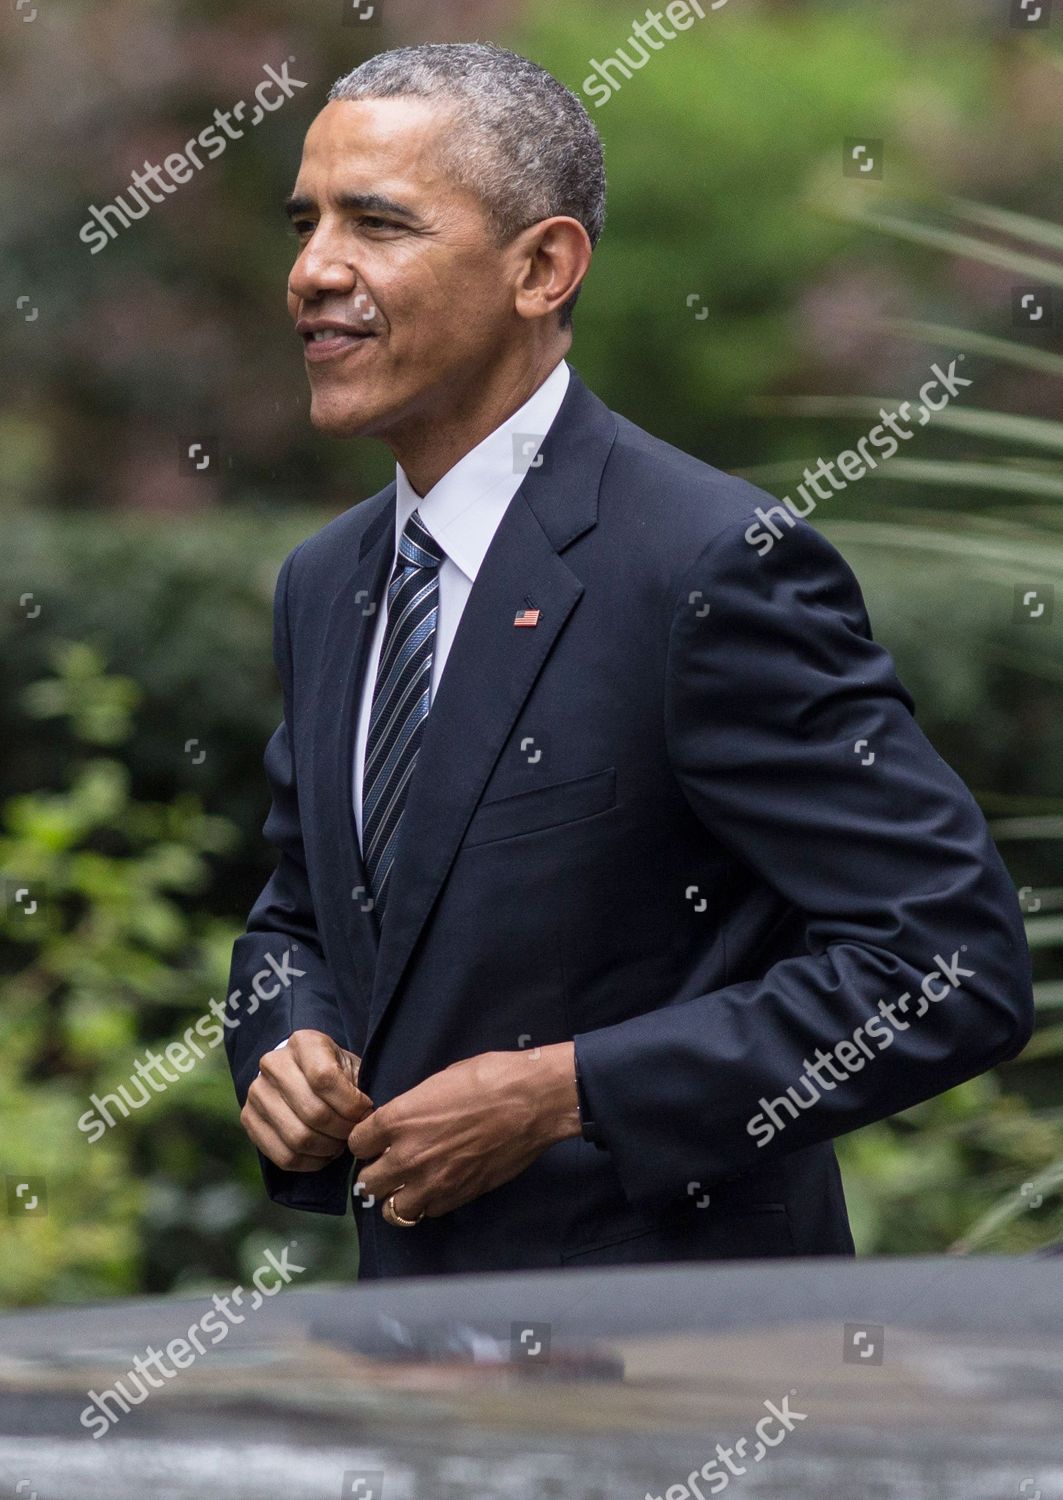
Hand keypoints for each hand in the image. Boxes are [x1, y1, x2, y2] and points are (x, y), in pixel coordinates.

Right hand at [241, 1029, 373, 1171]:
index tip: (365, 1111)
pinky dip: (310, 1162)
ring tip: (340, 1143)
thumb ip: (360, 1088)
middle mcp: (273, 1063)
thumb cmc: (334, 1071)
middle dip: (342, 1130)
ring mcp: (256, 1092)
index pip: (324, 1079)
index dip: (351, 1104)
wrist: (300, 1074)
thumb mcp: (350, 1066)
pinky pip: (283, 1156)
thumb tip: (370, 1120)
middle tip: (354, 1133)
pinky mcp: (248, 1119)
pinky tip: (324, 1154)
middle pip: (313, 1112)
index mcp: (303, 1042)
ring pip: (298, 1138)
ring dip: (327, 1148)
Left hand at [348, 1042, 579, 1221]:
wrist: (532, 1101)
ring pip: (392, 1209)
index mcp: (398, 1119)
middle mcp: (408, 1155)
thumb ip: (411, 1109)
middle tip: (391, 1163)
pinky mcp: (458, 1196)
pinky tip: (438, 1185)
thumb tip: (403, 1122)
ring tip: (409, 1184)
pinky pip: (428, 1211)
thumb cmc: (489, 1078)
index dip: (366, 1141)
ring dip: (397, 1196)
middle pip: (368, 1182)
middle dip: (376, 1172)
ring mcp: (433, 1181)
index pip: (356, 1144)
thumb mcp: (438, 1082)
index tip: (377, 1139)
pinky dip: (428, 1202)